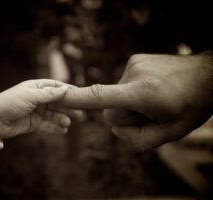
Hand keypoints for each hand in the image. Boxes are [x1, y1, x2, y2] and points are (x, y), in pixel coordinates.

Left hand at [0, 79, 80, 138]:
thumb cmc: (11, 102)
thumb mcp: (32, 96)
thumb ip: (50, 94)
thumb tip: (66, 89)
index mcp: (36, 88)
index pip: (55, 87)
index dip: (67, 91)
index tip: (80, 95)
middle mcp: (38, 99)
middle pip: (57, 102)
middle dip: (68, 107)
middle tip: (80, 113)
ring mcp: (36, 112)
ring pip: (54, 115)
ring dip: (62, 118)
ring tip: (68, 123)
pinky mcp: (34, 124)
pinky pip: (47, 125)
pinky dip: (55, 128)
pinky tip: (63, 130)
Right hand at [59, 52, 212, 150]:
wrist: (208, 75)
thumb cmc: (192, 105)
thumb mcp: (170, 133)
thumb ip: (136, 139)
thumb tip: (116, 127)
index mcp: (142, 93)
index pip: (101, 97)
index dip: (76, 98)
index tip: (56, 96)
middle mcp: (133, 75)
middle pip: (111, 108)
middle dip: (125, 116)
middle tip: (151, 114)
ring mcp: (133, 64)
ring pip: (117, 96)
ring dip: (131, 103)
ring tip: (156, 100)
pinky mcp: (134, 60)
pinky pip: (124, 84)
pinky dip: (134, 91)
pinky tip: (154, 89)